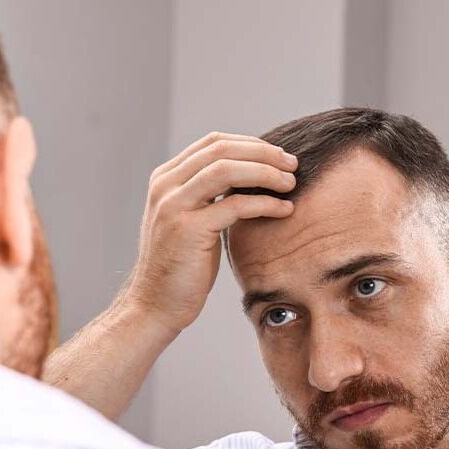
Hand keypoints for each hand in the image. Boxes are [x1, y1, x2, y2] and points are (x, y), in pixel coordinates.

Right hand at [123, 132, 297, 334]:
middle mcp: (166, 186)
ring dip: (266, 172)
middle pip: (222, 150)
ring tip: (290, 183)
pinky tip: (284, 209)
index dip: (251, 144)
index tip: (279, 156)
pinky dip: (265, 203)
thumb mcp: (193, 221)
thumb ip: (210, 196)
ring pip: (227, 170)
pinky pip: (235, 205)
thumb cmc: (182, 267)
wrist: (155, 305)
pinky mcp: (188, 230)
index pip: (213, 143)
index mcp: (166, 178)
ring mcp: (174, 206)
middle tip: (293, 164)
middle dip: (263, 153)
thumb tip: (250, 176)